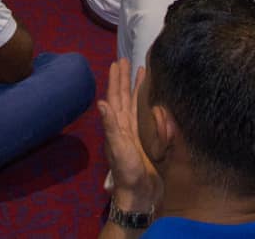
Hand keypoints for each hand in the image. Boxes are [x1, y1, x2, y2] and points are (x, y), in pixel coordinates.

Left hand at [97, 60, 162, 214]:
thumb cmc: (128, 171)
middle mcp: (125, 126)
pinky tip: (153, 100)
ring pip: (134, 105)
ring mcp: (136, 133)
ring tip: (141, 73)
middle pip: (124, 97)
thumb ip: (111, 126)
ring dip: (136, 89)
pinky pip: (146, 117)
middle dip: (125, 79)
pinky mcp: (147, 141)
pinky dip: (148, 105)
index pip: (115, 97)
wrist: (140, 195)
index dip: (116, 80)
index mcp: (117, 126)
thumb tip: (101, 102)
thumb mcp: (118, 148)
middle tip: (127, 60)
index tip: (117, 63)